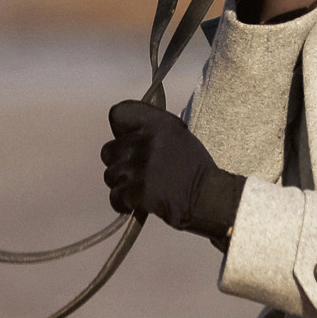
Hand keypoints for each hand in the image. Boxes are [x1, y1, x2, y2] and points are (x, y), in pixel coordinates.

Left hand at [102, 100, 245, 242]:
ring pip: (110, 175)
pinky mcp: (137, 191)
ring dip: (122, 184)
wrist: (208, 197)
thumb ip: (152, 131)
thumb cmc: (196, 169)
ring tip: (142, 187)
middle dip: (119, 162)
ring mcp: (140, 167)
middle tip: (137, 171)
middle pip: (108, 150)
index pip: (119, 113)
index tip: (127, 139)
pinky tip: (138, 202)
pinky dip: (123, 203)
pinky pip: (115, 197)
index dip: (119, 129)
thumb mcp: (179, 135)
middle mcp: (146, 141)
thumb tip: (127, 135)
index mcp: (159, 123)